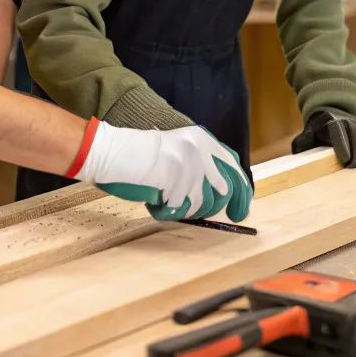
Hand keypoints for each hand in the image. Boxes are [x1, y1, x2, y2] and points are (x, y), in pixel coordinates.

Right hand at [69, 119, 251, 222]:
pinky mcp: (174, 178)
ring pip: (203, 204)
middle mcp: (199, 149)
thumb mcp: (179, 150)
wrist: (113, 151)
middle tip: (202, 216)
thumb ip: (202, 165)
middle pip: (225, 190)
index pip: (235, 168)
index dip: (242, 192)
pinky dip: (171, 211)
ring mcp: (187, 163)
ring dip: (188, 210)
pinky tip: (157, 201)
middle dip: (216, 208)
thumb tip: (225, 193)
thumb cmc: (142, 157)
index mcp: (202, 140)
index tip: (241, 211)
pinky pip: (182, 208)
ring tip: (168, 201)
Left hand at [291, 108, 355, 167]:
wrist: (333, 121)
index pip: (338, 129)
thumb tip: (301, 152)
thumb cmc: (318, 135)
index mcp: (330, 122)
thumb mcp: (306, 138)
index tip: (344, 159)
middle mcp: (349, 122)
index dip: (343, 143)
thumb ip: (302, 144)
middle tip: (350, 168)